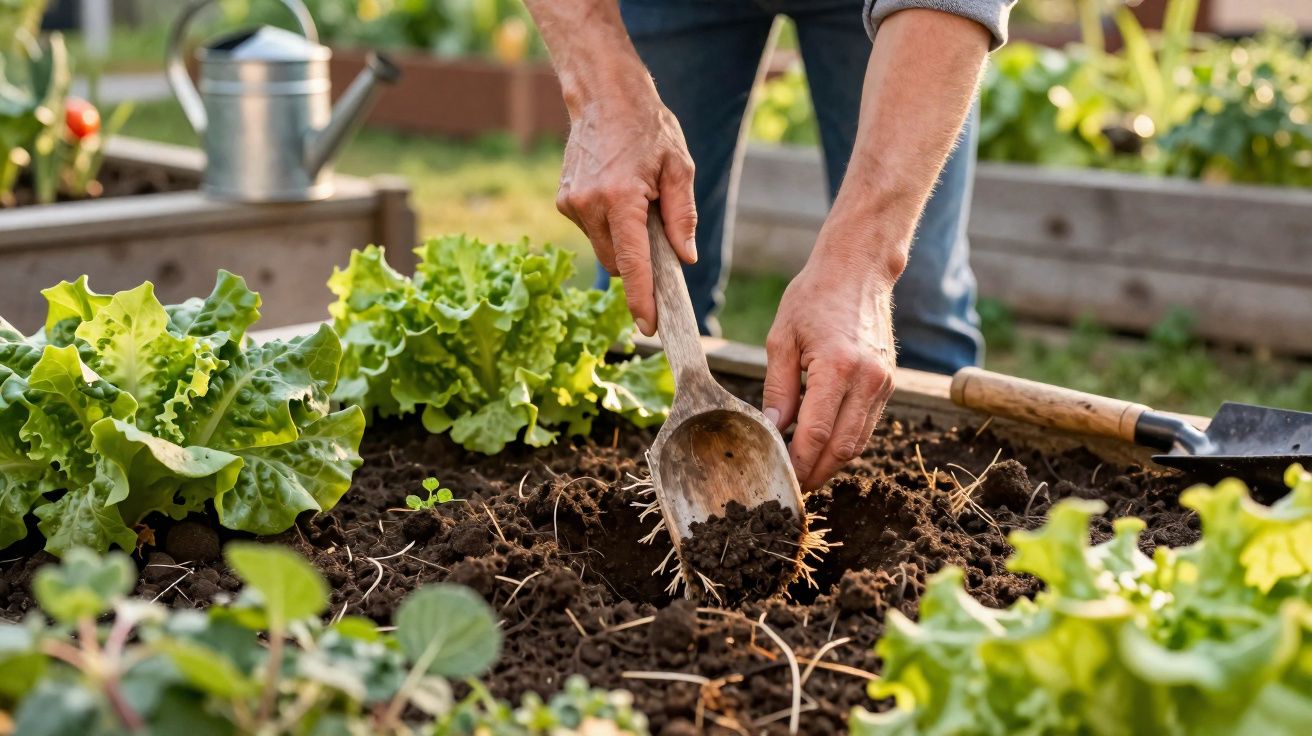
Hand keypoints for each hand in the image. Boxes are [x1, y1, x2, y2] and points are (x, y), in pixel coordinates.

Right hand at [556, 83, 697, 335]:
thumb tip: (685, 258)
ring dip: (623, 240)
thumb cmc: (648, 127)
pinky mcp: (563, 201)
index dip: (642, 299)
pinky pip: (592, 231)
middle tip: (657, 231)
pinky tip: (617, 192)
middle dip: (638, 260)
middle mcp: (590, 206)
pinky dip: (609, 225)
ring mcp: (571, 204)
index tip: (649, 327)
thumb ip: (682, 217)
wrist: (603, 95)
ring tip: (636, 199)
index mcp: (621, 199)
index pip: (633, 264)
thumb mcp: (679, 168)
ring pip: (604, 249)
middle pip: (618, 263)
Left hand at [762, 232, 900, 490]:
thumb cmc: (814, 297)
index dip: (799, 463)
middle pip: (842, 448)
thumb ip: (779, 388)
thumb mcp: (782, 338)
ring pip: (858, 442)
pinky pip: (867, 425)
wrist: (859, 269)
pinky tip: (822, 447)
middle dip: (816, 473)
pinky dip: (845, 442)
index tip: (781, 478)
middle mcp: (868, 379)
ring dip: (832, 463)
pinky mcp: (889, 383)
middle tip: (792, 487)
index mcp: (838, 366)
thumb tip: (773, 429)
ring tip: (804, 472)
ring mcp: (884, 383)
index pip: (816, 434)